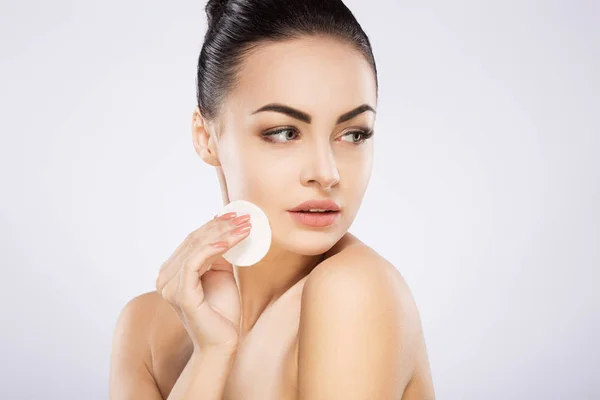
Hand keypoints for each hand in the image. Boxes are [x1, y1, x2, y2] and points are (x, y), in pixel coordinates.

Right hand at [155, 212, 250, 352]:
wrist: (223, 342)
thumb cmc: (222, 311)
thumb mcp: (221, 274)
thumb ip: (218, 254)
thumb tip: (224, 228)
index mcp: (172, 272)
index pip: (192, 240)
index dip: (214, 224)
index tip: (237, 215)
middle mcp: (165, 278)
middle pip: (194, 240)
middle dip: (221, 225)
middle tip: (244, 217)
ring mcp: (170, 287)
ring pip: (195, 248)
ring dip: (222, 234)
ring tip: (245, 227)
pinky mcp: (181, 295)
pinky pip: (194, 263)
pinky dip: (212, 249)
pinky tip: (230, 242)